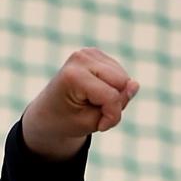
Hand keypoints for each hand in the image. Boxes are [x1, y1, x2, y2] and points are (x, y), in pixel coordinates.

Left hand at [21, 47, 138, 159]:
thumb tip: (135, 84)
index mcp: (73, 76)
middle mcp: (81, 58)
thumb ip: (116, 104)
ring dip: (113, 95)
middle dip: (114, 103)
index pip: (111, 96)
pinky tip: (94, 92)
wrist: (46, 113)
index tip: (98, 127)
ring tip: (91, 102)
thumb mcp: (91, 122)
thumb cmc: (65, 121)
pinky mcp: (96, 53)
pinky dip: (112, 87)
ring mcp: (88, 52)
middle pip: (122, 82)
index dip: (111, 116)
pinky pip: (120, 74)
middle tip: (93, 112)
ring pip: (124, 78)